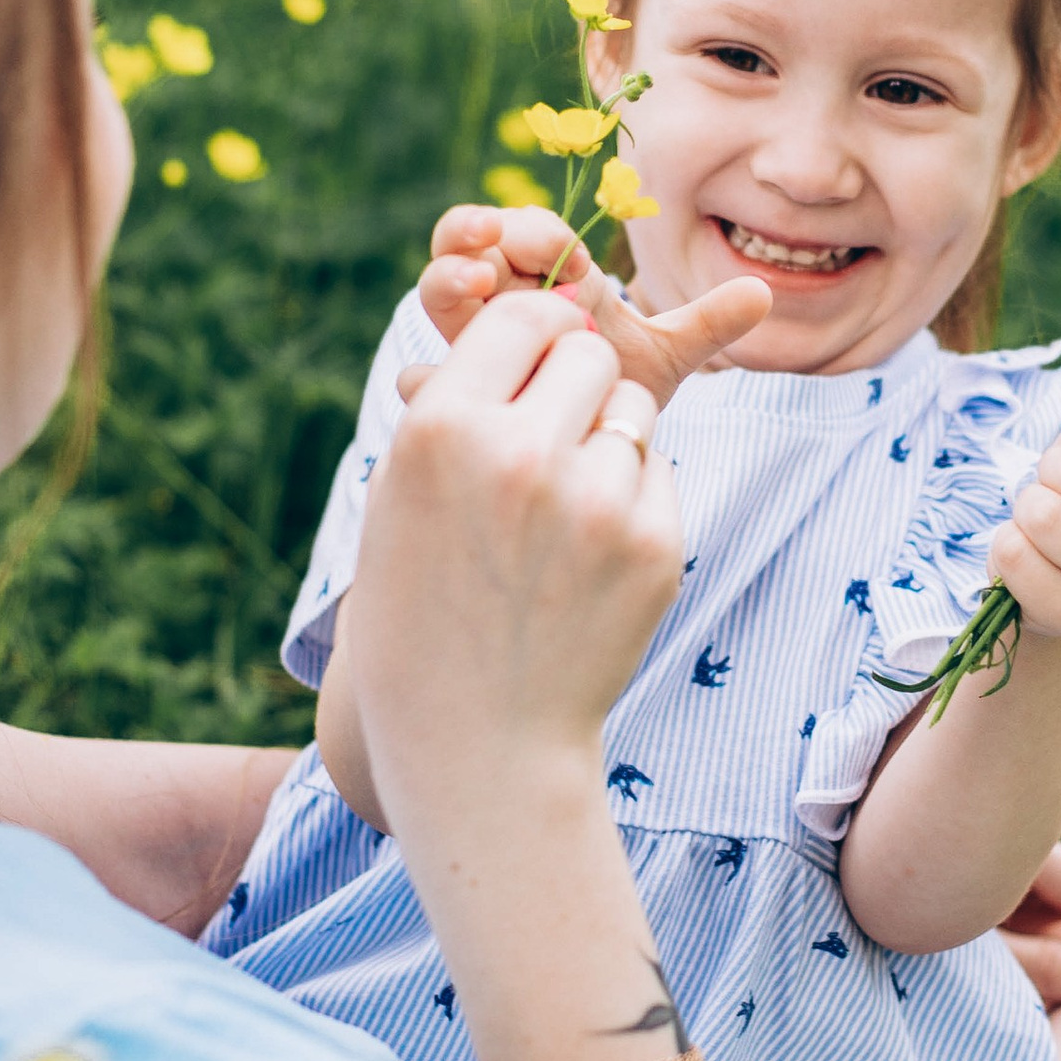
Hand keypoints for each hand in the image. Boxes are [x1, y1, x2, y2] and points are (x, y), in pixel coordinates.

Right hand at [349, 288, 682, 836]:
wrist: (476, 743)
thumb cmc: (423, 612)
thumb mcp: (400, 498)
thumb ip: (460, 407)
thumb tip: (532, 324)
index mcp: (439, 429)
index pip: (522, 316)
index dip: (533, 333)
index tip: (534, 359)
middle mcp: (519, 454)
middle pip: (587, 351)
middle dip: (574, 382)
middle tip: (552, 435)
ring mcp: (595, 503)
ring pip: (632, 409)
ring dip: (607, 438)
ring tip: (564, 509)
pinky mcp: (655, 547)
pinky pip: (659, 474)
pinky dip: (632, 500)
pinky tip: (589, 560)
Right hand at [414, 204, 770, 407]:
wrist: (587, 467)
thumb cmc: (619, 398)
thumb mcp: (662, 361)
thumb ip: (706, 325)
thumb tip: (765, 291)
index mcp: (546, 278)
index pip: (527, 232)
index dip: (540, 233)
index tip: (571, 254)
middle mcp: (500, 302)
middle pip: (469, 247)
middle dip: (475, 234)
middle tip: (492, 240)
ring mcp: (468, 350)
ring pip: (440, 297)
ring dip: (446, 280)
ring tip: (470, 281)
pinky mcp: (450, 403)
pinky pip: (423, 379)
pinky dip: (427, 377)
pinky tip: (434, 382)